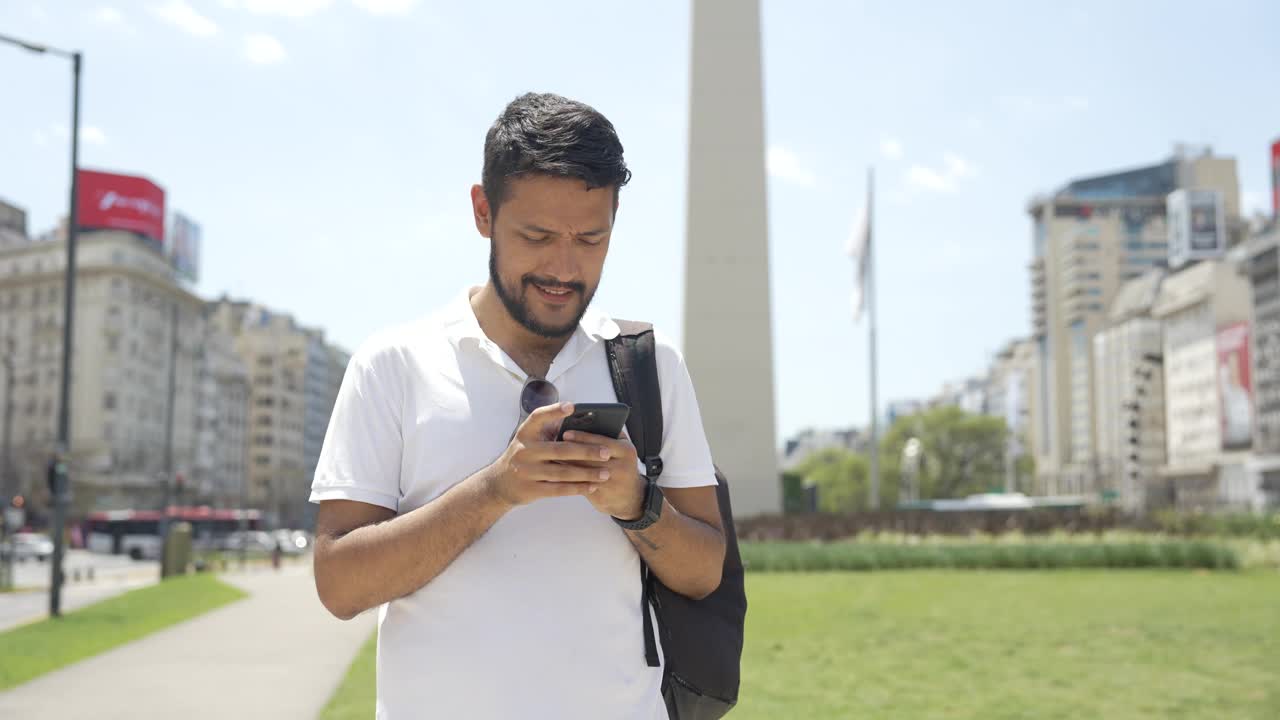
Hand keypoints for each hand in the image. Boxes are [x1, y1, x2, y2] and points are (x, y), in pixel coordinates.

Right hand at [485, 403, 614, 507]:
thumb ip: (550, 430)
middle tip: (607, 452)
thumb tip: (582, 419)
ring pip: (563, 472)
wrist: (499, 483)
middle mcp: (524, 450)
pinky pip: (558, 489)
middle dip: (586, 451)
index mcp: (525, 433)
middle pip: (560, 450)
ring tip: (606, 473)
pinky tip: (592, 487)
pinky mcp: (530, 489)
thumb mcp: (530, 439)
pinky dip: (577, 488)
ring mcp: (526, 471)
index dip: (554, 411)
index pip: (538, 417)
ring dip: (587, 473)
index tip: (572, 406)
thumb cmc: (525, 455)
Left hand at [560, 431, 645, 520]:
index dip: (582, 437)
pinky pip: (581, 486)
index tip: (565, 433)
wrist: (631, 497)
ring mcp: (611, 483)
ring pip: (583, 472)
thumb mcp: (623, 448)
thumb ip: (611, 433)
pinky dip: (567, 479)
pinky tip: (555, 473)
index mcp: (626, 451)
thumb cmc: (622, 465)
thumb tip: (589, 419)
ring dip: (566, 464)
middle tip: (552, 444)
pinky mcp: (601, 496)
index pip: (601, 441)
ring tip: (551, 457)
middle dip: (570, 451)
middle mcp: (621, 467)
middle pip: (590, 457)